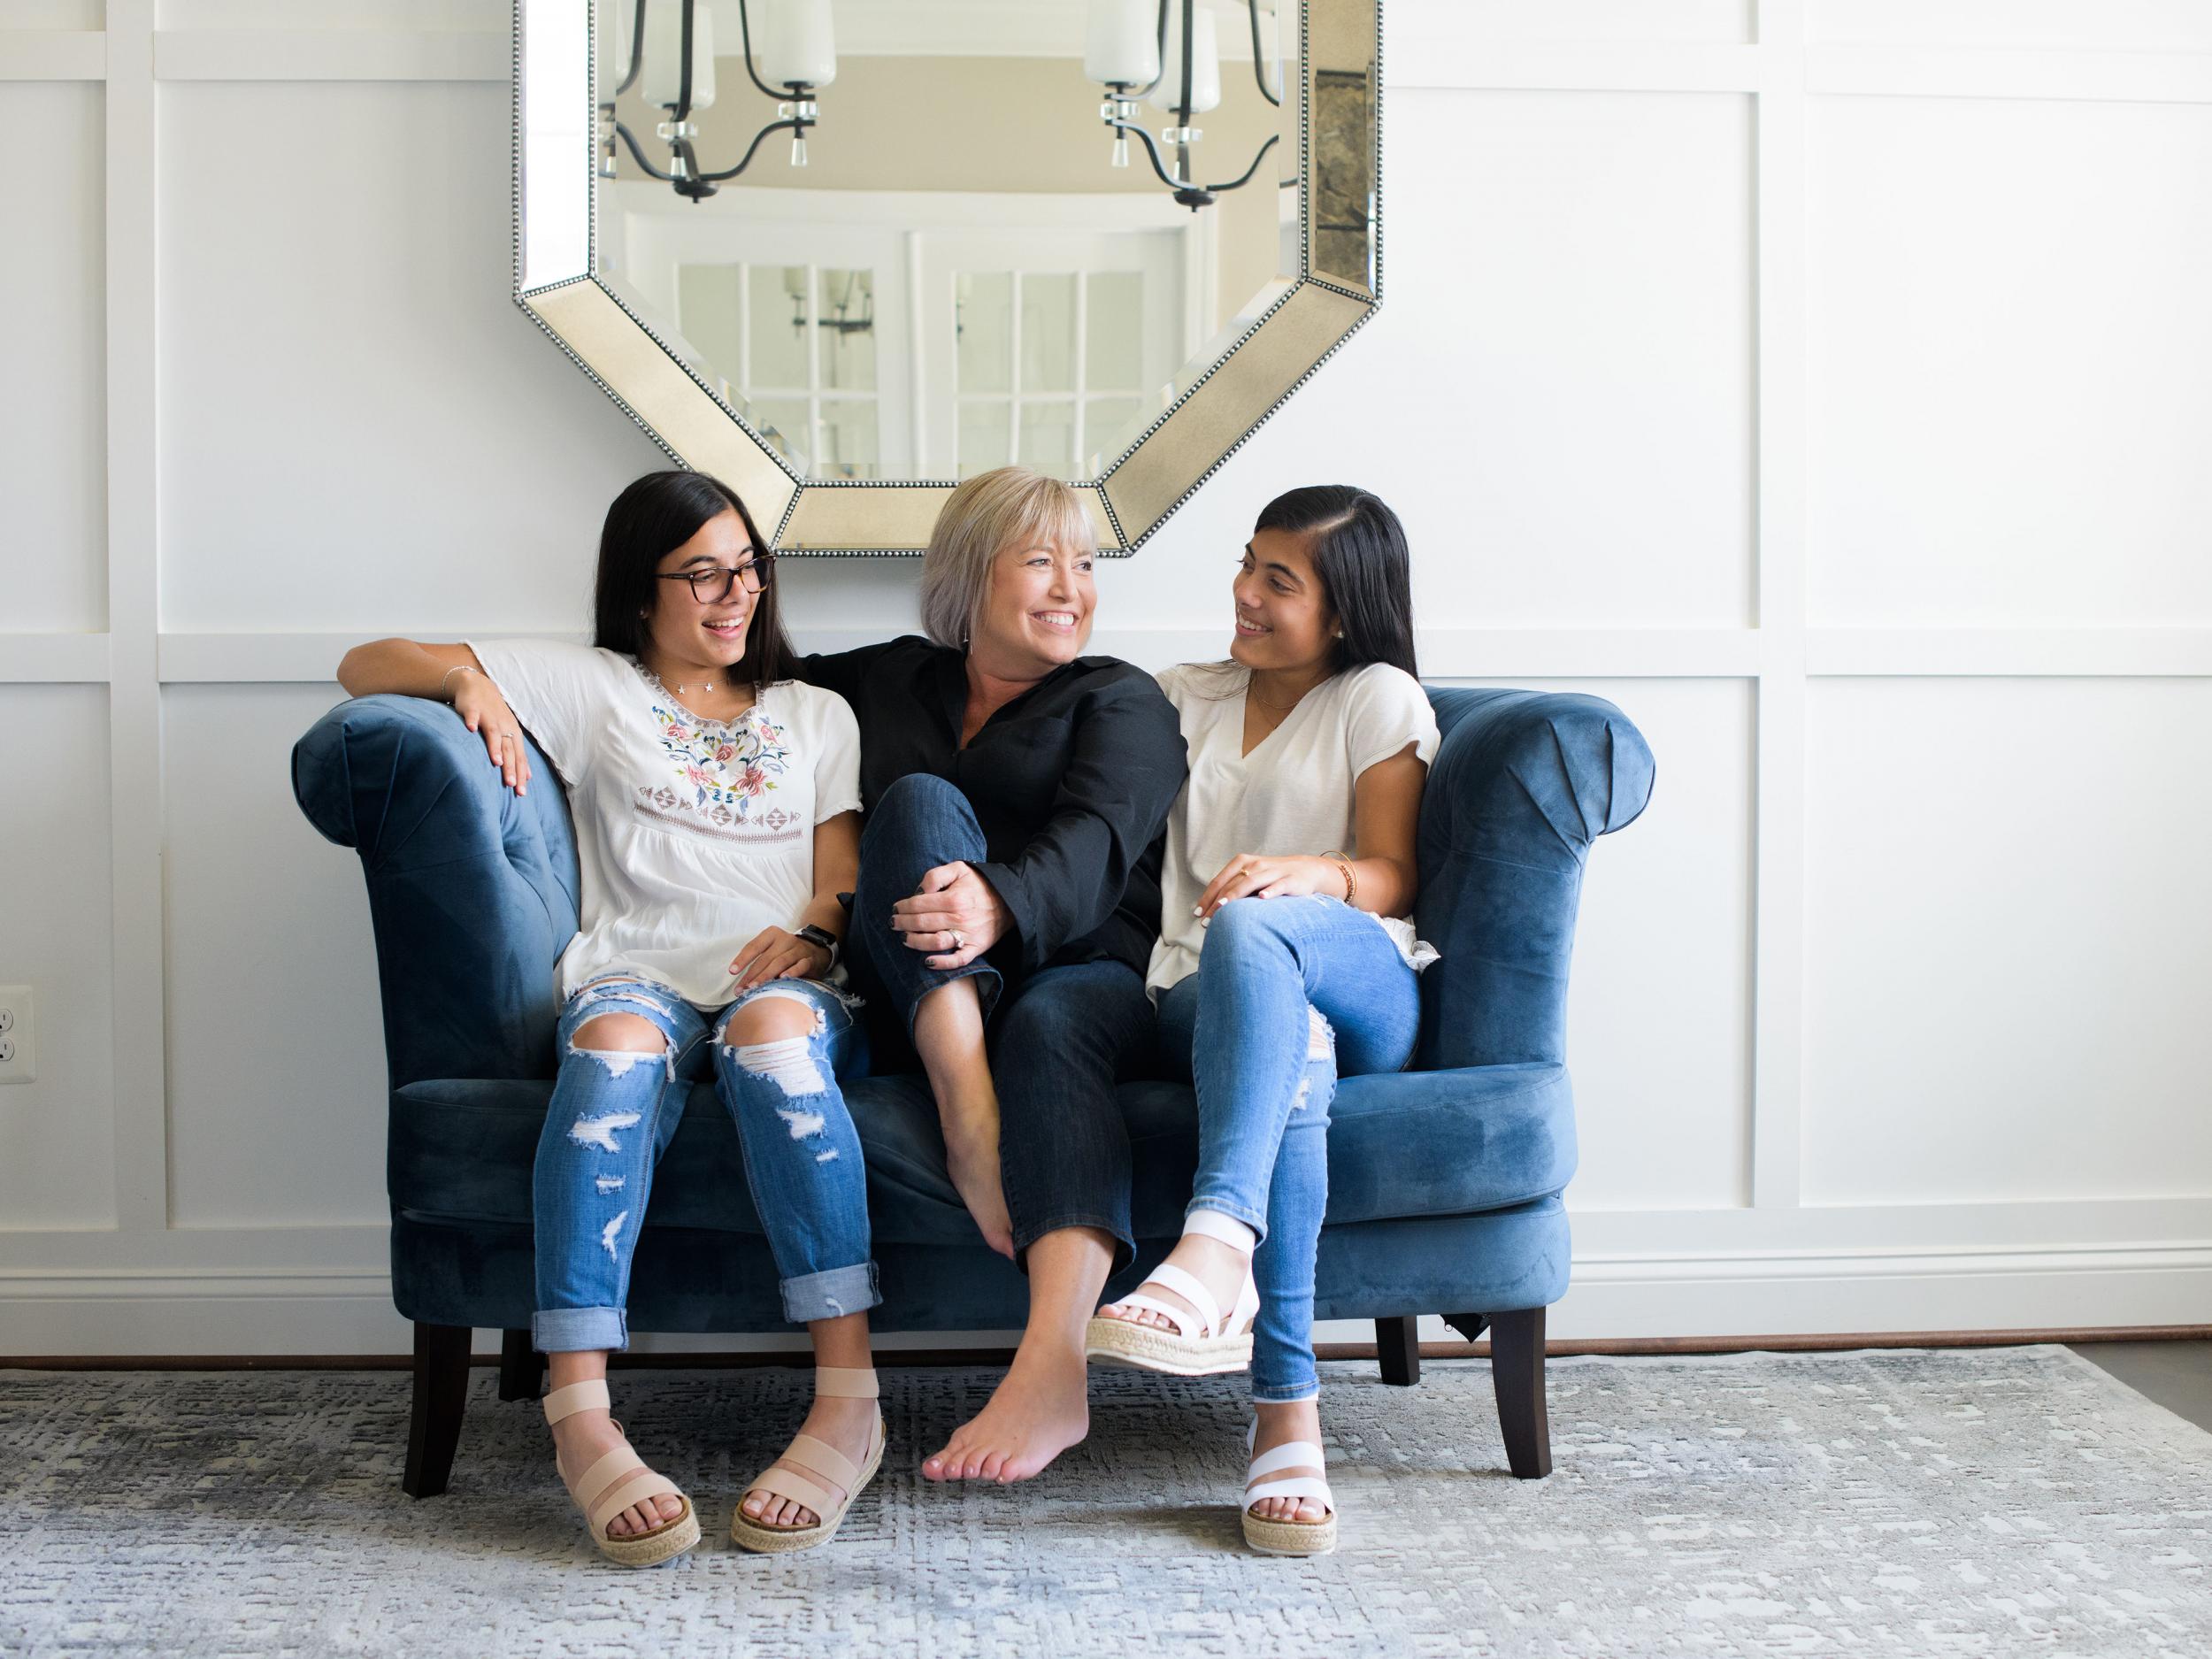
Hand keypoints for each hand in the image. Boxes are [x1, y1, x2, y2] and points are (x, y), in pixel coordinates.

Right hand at [450, 673, 530, 795]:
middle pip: (509, 748)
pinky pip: (472, 714)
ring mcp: (488, 716)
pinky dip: (472, 720)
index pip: (519, 756)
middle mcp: (503, 725)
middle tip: (511, 784)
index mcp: (513, 733)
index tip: (521, 792)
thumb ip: (516, 753)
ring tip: (496, 762)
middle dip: (511, 767)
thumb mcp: (508, 732)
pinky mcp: (473, 707)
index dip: (521, 773)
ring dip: (495, 747)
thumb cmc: (493, 714)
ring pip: (494, 733)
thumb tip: (528, 776)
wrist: (477, 685)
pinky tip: (470, 729)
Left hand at [729, 926, 832, 989]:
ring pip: (780, 962)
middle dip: (752, 975)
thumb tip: (741, 983)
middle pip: (765, 958)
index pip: (754, 946)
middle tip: (742, 989)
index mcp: (772, 934)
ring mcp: (798, 949)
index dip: (742, 959)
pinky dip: (792, 972)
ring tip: (755, 987)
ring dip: (766, 976)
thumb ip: (759, 960)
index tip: (732, 971)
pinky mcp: (809, 960)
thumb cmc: (786, 953)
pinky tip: (783, 979)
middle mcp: (785, 939)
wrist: (815, 950)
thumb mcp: (772, 950)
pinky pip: (800, 966)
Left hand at [891, 862, 1010, 970]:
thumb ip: (936, 875)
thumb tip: (919, 891)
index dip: (903, 907)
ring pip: (934, 943)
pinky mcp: (976, 948)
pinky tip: (927, 962)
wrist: (1009, 900)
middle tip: (894, 923)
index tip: (896, 908)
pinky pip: (957, 961)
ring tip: (904, 938)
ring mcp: (968, 935)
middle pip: (922, 923)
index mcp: (954, 898)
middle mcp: (960, 918)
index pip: (919, 904)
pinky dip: (941, 963)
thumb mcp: (959, 868)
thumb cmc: (980, 884)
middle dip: (903, 923)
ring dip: (915, 942)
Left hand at [1195, 853, 1337, 918]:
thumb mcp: (1251, 878)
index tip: (1198, 913)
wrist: (1307, 870)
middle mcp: (1256, 865)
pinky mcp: (1290, 880)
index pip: (1220, 880)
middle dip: (1217, 902)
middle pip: (1232, 883)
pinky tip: (1262, 898)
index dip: (1208, 896)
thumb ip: (1233, 888)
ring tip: (1223, 908)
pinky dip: (1270, 891)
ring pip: (1251, 882)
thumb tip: (1211, 909)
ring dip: (1235, 895)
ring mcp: (1274, 872)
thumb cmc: (1272, 878)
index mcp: (1243, 862)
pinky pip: (1279, 885)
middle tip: (1206, 921)